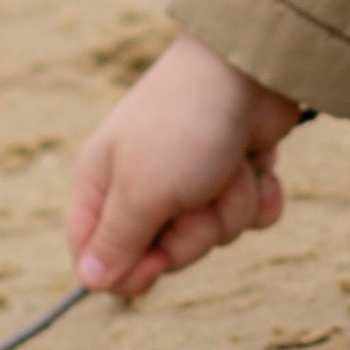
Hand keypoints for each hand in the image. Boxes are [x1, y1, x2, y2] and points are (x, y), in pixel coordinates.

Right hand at [66, 35, 300, 297]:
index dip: (127, 272)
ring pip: (214, 236)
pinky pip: (250, 217)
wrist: (247, 67)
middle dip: (193, 232)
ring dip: (230, 206)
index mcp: (104, 186)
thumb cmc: (183, 125)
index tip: (156, 263)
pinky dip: (259, 195)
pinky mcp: (235, 171)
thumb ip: (116, 241)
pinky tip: (256, 165)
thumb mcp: (141, 191)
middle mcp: (144, 185)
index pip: (95, 256)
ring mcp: (193, 179)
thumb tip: (90, 281)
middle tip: (196, 194)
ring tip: (227, 166)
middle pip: (164, 254)